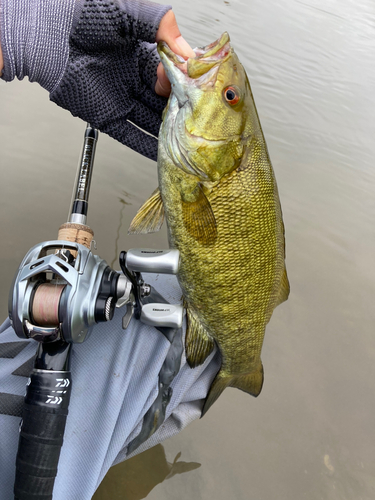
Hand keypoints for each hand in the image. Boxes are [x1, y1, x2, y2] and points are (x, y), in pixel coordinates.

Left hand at [0, 0, 192, 159]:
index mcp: (140, 57)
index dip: (181, 83)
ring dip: (167, 131)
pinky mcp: (106, 117)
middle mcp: (132, 81)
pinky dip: (145, 147)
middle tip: (194, 116)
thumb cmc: (81, 17)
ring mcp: (120, 101)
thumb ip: (159, 25)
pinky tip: (162, 153)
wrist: (48, 35)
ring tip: (187, 140)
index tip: (190, 86)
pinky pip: (130, 136)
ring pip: (150, 122)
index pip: (170, 78)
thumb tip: (186, 49)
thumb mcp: (127, 11)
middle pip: (162, 103)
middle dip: (179, 110)